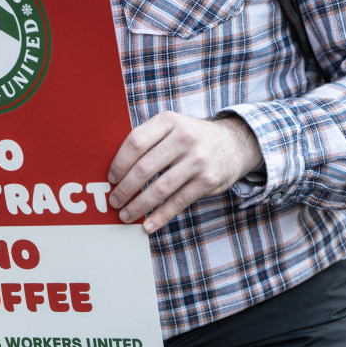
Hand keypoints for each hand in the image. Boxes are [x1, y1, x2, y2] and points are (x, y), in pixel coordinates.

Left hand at [108, 112, 262, 233]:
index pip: (136, 142)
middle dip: (125, 189)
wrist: (234, 143)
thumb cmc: (191, 138)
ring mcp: (197, 160)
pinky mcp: (207, 181)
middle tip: (114, 201)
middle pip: (144, 168)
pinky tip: (148, 225)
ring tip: (125, 215)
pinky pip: (177, 202)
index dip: (119, 163)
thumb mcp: (172, 127)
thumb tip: (116, 170)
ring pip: (160, 189)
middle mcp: (184, 138)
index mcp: (169, 121)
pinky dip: (160, 216)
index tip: (111, 178)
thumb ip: (149, 140)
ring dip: (138, 206)